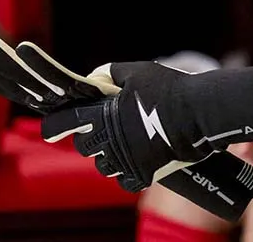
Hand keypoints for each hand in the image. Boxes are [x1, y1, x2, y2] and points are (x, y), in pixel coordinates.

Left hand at [0, 37, 252, 221]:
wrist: (201, 114)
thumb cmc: (169, 89)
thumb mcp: (137, 72)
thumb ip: (109, 73)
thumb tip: (92, 77)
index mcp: (104, 116)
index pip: (65, 124)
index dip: (54, 126)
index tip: (51, 128)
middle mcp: (110, 143)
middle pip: (84, 148)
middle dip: (88, 138)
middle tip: (101, 129)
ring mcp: (127, 162)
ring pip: (103, 165)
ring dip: (108, 155)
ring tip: (125, 140)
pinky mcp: (144, 176)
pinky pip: (124, 180)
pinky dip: (128, 171)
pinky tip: (138, 156)